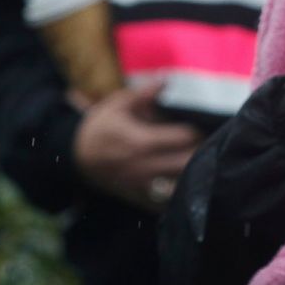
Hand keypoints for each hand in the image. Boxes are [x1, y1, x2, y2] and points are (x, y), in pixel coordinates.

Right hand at [72, 79, 201, 211]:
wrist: (75, 156)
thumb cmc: (101, 127)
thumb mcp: (118, 105)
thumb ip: (144, 94)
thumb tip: (165, 81)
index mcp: (140, 141)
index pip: (183, 138)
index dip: (197, 131)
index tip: (205, 126)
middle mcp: (143, 166)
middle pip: (187, 163)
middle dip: (202, 153)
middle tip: (209, 145)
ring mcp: (141, 185)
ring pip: (180, 185)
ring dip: (194, 174)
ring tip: (202, 162)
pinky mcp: (138, 197)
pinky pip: (166, 203)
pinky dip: (179, 195)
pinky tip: (188, 184)